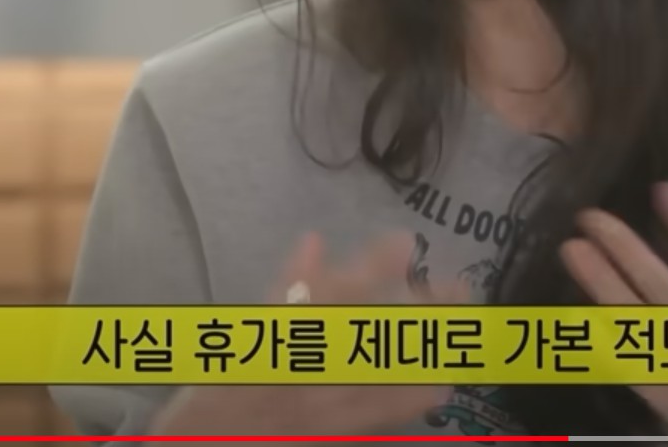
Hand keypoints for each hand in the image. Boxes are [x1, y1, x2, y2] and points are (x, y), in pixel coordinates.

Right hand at [152, 230, 464, 435]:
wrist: (206, 443)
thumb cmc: (224, 384)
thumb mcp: (246, 329)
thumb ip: (285, 288)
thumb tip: (313, 241)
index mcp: (283, 335)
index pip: (332, 293)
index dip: (372, 267)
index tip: (404, 241)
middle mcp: (308, 367)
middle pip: (373, 332)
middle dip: (420, 310)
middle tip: (457, 288)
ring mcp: (324, 404)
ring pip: (385, 375)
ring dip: (427, 351)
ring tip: (461, 328)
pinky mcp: (334, 432)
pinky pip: (379, 415)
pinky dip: (410, 399)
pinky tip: (438, 387)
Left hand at [560, 182, 667, 438]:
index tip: (665, 190)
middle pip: (661, 288)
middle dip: (625, 250)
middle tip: (591, 216)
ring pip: (634, 320)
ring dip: (600, 284)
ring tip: (572, 249)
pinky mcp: (659, 393)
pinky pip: (622, 364)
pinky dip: (596, 339)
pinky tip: (571, 313)